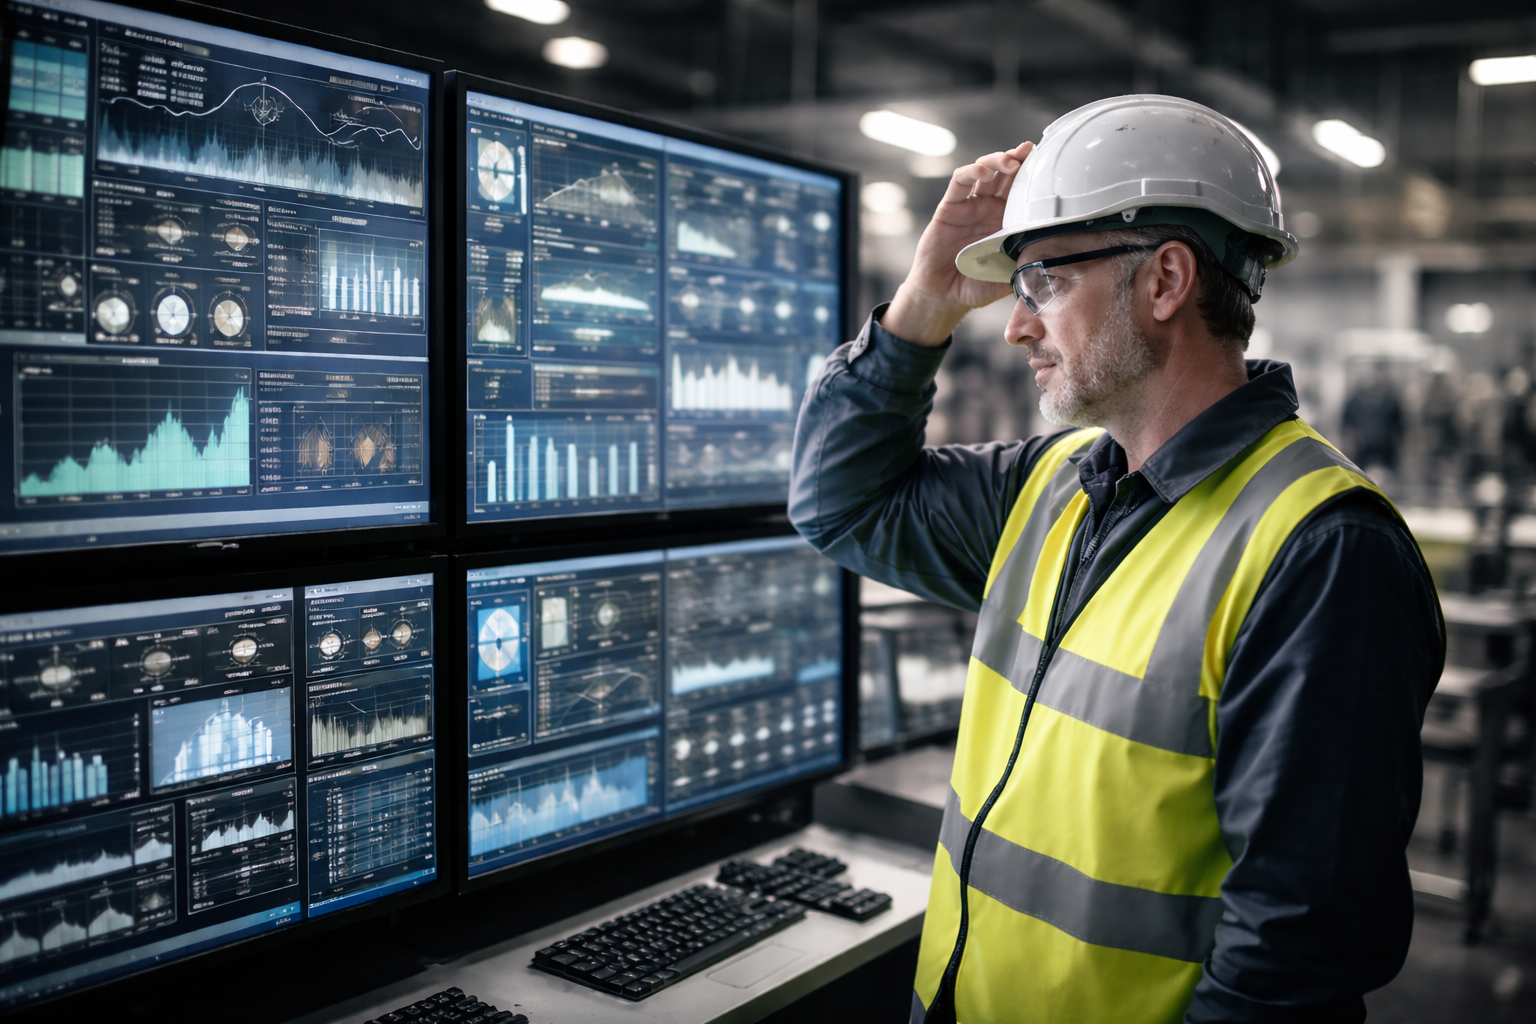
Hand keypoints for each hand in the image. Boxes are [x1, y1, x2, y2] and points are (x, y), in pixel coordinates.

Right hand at [882, 141, 1032, 346]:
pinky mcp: (949, 208)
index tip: (1047, 162)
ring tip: (1011, 162)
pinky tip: (983, 172)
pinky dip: (971, 172)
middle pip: (1005, 173)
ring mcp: (969, 206)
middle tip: (1030, 152)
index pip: (1021, 189)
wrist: (944, 296)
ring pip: (984, 170)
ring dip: (997, 161)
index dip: (1032, 174)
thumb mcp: (1009, 275)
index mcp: (1006, 221)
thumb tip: (1055, 260)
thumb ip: (1026, 264)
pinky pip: (959, 183)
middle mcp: (989, 208)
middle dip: (1018, 158)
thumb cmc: (975, 287)